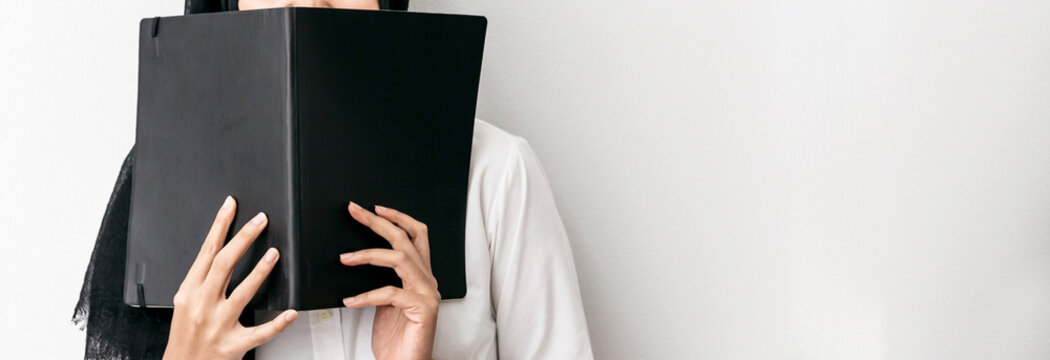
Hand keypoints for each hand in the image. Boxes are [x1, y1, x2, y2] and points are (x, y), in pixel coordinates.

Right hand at [164, 196, 297, 359]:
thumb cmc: (185, 336)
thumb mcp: (185, 303)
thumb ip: (202, 280)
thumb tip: (219, 251)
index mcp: (190, 292)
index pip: (207, 252)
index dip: (220, 226)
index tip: (231, 206)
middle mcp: (202, 306)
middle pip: (224, 264)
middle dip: (243, 238)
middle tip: (260, 220)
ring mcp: (218, 326)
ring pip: (242, 294)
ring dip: (260, 271)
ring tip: (274, 253)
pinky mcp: (233, 345)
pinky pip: (259, 332)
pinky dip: (276, 323)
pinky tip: (290, 312)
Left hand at [341, 202, 440, 359]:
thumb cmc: (396, 338)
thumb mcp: (384, 302)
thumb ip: (381, 279)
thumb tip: (357, 258)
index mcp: (421, 275)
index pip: (416, 235)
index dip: (397, 218)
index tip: (374, 208)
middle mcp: (427, 280)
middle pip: (406, 239)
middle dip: (378, 222)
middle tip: (356, 212)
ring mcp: (427, 293)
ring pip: (399, 259)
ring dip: (368, 255)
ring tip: (346, 258)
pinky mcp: (422, 309)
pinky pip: (391, 293)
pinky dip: (367, 295)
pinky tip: (351, 300)